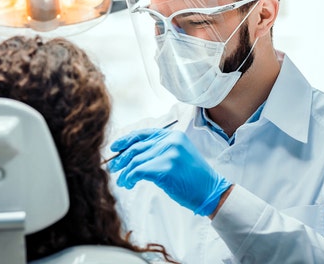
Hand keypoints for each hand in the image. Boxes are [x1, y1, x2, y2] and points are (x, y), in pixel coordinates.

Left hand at [108, 128, 230, 215]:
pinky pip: (138, 171)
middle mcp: (171, 141)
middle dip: (121, 158)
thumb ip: (161, 150)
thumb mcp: (179, 155)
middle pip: (136, 147)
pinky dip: (130, 178)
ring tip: (123, 181)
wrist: (210, 190)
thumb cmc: (193, 178)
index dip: (126, 140)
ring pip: (135, 160)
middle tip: (113, 168)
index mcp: (174, 136)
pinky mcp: (165, 168)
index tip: (114, 147)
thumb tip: (133, 154)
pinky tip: (129, 184)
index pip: (144, 134)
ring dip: (125, 172)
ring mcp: (169, 153)